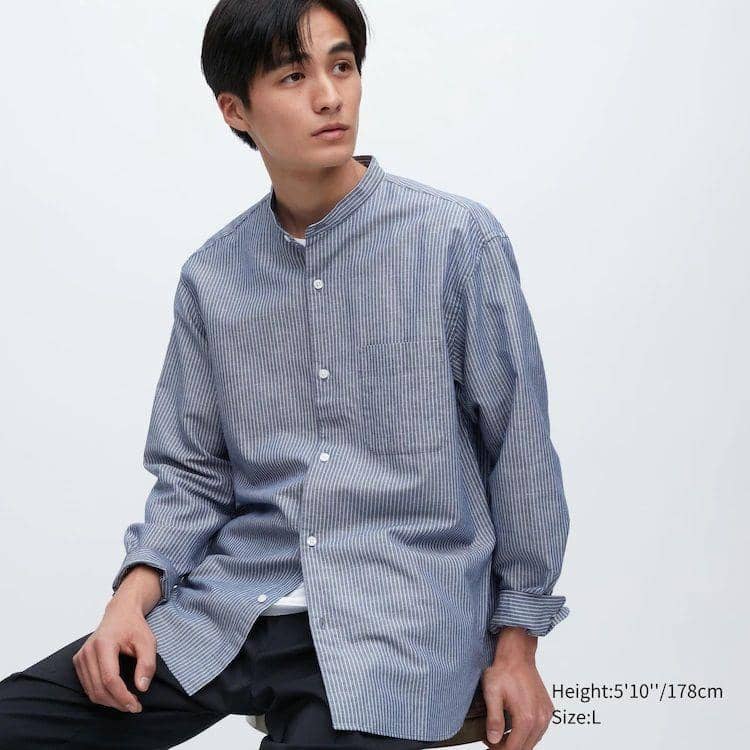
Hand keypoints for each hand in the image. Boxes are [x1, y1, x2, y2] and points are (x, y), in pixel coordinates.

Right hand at [72, 598, 156, 712]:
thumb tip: (141, 687)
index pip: (110, 679)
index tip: (136, 705)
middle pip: (99, 688)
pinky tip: (116, 695)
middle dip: (117, 702)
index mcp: (104, 644)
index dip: (123, 696)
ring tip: (127, 702)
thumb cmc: (134, 626)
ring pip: (91, 691)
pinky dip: (101, 695)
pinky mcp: (79, 662)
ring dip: (109, 702)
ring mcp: (80, 657)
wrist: (120, 614)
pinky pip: (88, 686)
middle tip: (134, 707)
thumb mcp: (148, 641)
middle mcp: (88, 651)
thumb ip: (147, 663)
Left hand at [480, 647, 553, 748]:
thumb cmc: (504, 670)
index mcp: (526, 717)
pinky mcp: (548, 709)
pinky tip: (516, 727)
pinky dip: (528, 733)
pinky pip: (539, 730)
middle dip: (508, 747)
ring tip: (502, 734)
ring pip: (533, 741)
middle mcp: (540, 718)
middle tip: (493, 740)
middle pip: (525, 748)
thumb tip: (493, 739)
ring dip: (518, 742)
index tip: (489, 744)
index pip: (513, 748)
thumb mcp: (492, 693)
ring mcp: (546, 714)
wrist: (517, 654)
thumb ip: (494, 719)